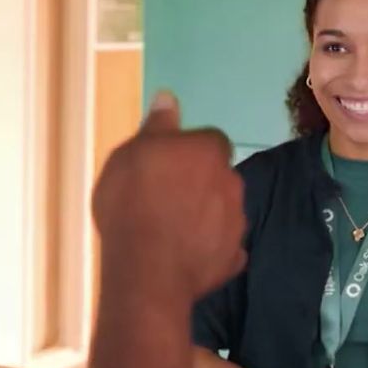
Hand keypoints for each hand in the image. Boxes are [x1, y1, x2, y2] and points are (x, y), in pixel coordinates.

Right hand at [93, 91, 245, 305]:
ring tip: (172, 232)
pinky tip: (185, 256)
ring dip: (205, 215)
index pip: (208, 141)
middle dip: (199, 184)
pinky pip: (223, 247)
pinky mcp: (233, 259)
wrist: (146, 270)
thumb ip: (156, 127)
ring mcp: (237, 222)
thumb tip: (168, 98)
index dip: (187, 154)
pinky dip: (209, 249)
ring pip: (223, 211)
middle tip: (165, 199)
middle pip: (218, 176)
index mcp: (209, 151)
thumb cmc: (132, 202)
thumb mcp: (130, 154)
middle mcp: (233, 182)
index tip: (165, 168)